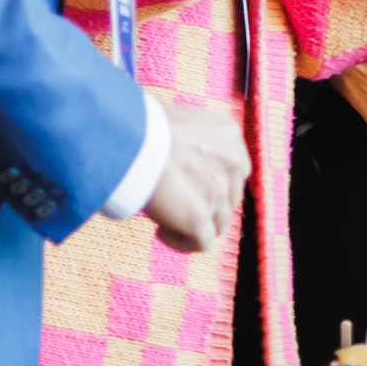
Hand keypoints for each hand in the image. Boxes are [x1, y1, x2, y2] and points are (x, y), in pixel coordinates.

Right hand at [145, 98, 249, 253]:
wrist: (128, 139)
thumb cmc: (141, 126)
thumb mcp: (182, 121)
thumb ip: (196, 142)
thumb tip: (187, 159)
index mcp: (229, 135)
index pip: (238, 171)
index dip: (218, 184)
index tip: (193, 187)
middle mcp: (231, 163)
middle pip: (229, 199)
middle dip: (206, 205)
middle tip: (177, 204)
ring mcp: (217, 191)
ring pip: (218, 223)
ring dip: (193, 225)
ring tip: (165, 219)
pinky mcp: (198, 216)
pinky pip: (202, 243)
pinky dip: (182, 242)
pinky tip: (161, 232)